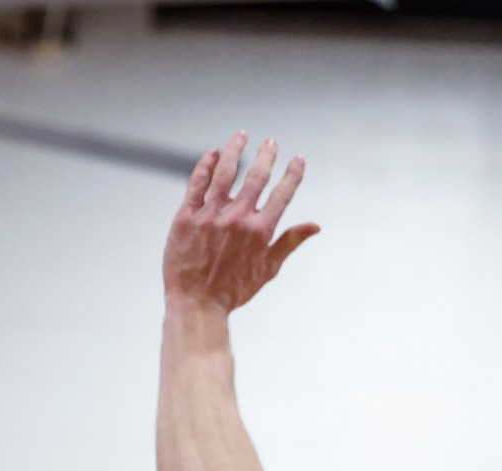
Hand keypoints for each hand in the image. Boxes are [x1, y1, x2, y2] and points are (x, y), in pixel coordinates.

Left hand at [163, 131, 318, 313]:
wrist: (195, 304)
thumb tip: (315, 226)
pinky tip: (212, 155)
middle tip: (271, 142)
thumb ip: (290, 242)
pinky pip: (197, 183)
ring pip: (225, 172)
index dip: (293, 174)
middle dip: (267, 155)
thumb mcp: (267, 269)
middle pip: (256, 176)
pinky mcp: (186, 217)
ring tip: (241, 135)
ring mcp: (210, 216)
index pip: (282, 193)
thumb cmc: (233, 291)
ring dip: (235, 150)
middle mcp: (237, 218)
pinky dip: (206, 165)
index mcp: (260, 231)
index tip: (298, 159)